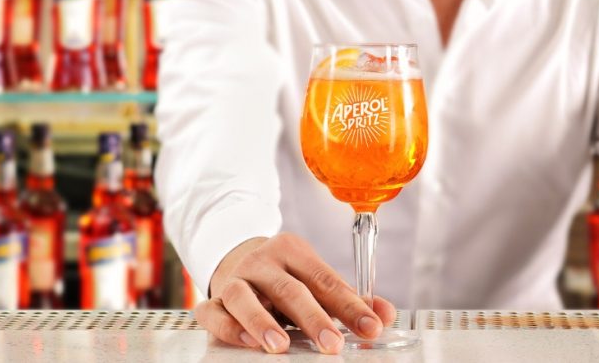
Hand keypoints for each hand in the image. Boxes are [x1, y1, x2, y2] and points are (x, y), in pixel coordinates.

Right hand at [194, 233, 398, 354]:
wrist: (235, 261)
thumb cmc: (283, 278)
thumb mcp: (314, 280)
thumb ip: (347, 299)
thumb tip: (385, 315)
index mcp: (292, 251)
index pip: (325, 279)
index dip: (350, 305)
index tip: (371, 328)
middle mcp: (262, 262)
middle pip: (289, 289)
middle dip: (314, 319)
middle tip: (333, 345)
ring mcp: (235, 279)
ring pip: (244, 297)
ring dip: (263, 323)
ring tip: (281, 346)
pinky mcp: (212, 300)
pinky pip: (214, 313)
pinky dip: (230, 327)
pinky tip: (248, 342)